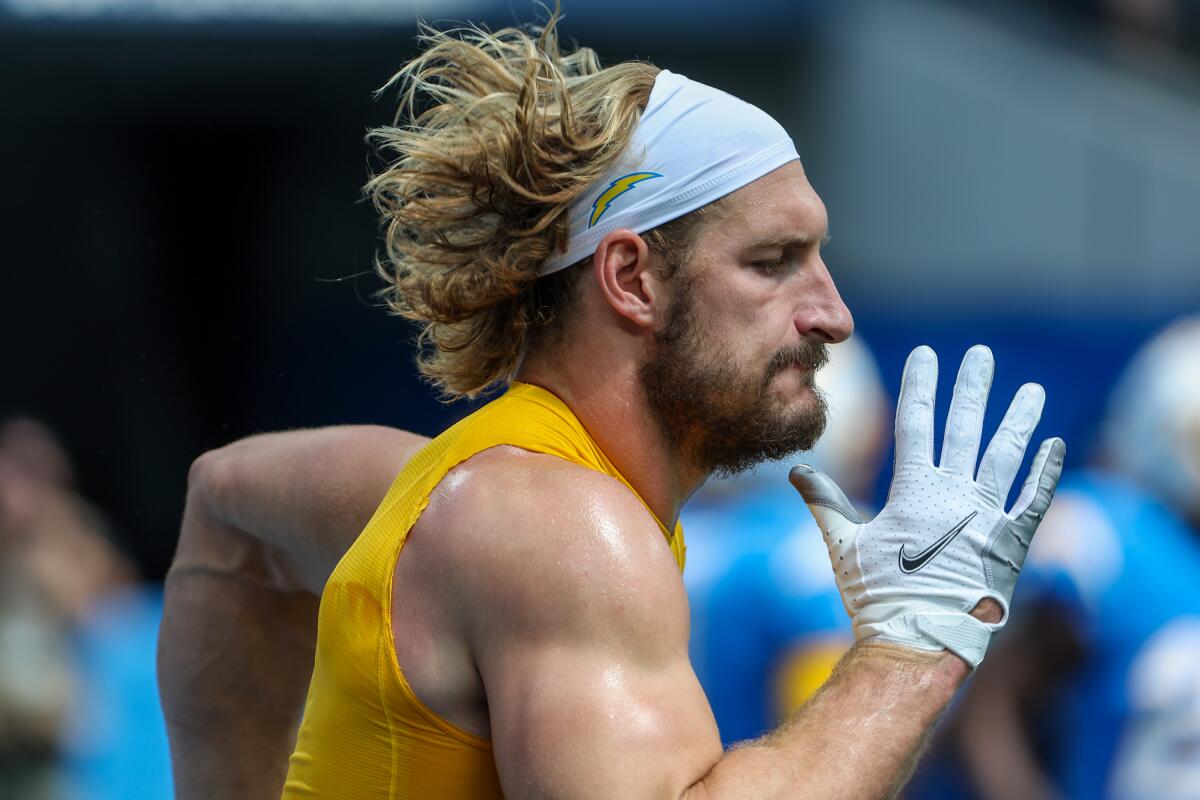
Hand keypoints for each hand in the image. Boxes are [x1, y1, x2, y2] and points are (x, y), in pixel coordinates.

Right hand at [790, 345, 1064, 667]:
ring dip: (1019, 421)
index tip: (927, 354)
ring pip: (1008, 457)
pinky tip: (1056, 446)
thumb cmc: (877, 596)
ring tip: (1031, 390)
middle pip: (967, 429)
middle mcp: (955, 496)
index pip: (917, 424)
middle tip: (982, 356)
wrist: (921, 642)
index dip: (921, 385)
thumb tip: (797, 470)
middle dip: (973, 388)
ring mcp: (988, 518)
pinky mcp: (1013, 545)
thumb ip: (825, 502)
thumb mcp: (844, 545)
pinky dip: (1046, 474)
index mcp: (914, 491)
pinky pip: (1035, 502)